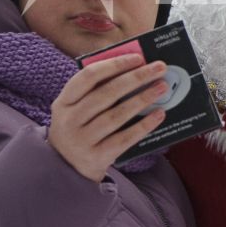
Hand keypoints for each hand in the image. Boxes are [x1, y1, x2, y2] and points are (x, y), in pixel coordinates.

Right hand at [48, 56, 168, 181]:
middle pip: (106, 94)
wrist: (67, 168)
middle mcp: (70, 120)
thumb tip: (133, 68)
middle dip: (136, 78)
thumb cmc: (79, 128)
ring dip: (142, 98)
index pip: (88, 76)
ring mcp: (83, 140)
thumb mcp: (76, 108)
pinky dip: (143, 125)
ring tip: (161, 87)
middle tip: (159, 68)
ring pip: (117, 115)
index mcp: (63, 102)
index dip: (114, 65)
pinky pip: (125, 138)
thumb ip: (95, 90)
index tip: (138, 58)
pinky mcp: (98, 157)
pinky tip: (159, 114)